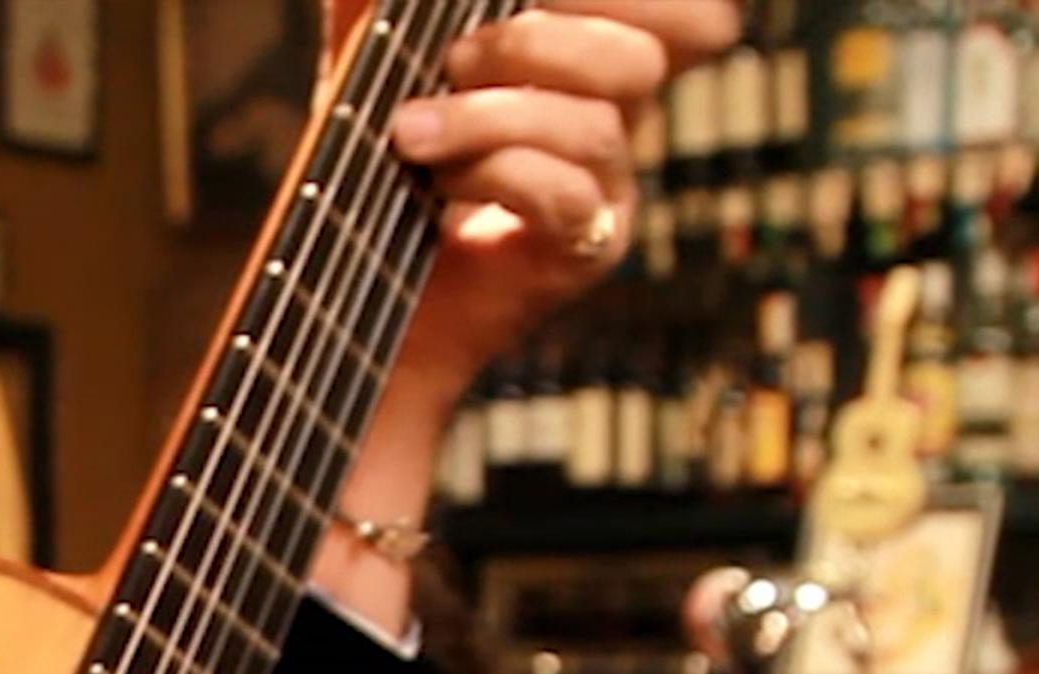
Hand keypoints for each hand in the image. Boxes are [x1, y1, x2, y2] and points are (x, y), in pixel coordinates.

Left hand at [365, 0, 744, 401]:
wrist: (358, 281)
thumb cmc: (376, 146)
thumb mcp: (395, 49)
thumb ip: (412, 7)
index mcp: (589, 58)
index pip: (681, 20)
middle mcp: (613, 119)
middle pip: (640, 58)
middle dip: (536, 42)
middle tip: (455, 59)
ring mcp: (606, 191)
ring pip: (596, 128)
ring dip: (490, 117)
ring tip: (412, 130)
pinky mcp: (583, 252)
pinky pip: (564, 196)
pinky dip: (492, 173)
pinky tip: (436, 181)